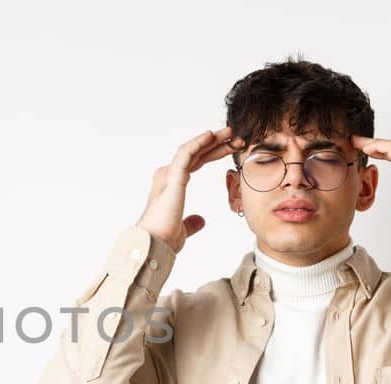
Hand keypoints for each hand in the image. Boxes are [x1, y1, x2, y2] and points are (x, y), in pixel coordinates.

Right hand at [138, 127, 241, 252]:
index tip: (232, 149)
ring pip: (192, 150)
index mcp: (171, 186)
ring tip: (229, 132)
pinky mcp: (172, 176)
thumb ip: (191, 223)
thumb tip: (201, 220)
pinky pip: (186, 153)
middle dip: (216, 144)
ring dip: (211, 140)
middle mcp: (168, 177)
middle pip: (196, 154)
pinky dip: (198, 143)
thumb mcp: (183, 229)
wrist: (155, 243)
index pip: (195, 163)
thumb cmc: (164, 238)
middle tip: (235, 137)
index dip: (213, 154)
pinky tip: (211, 136)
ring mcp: (169, 175)